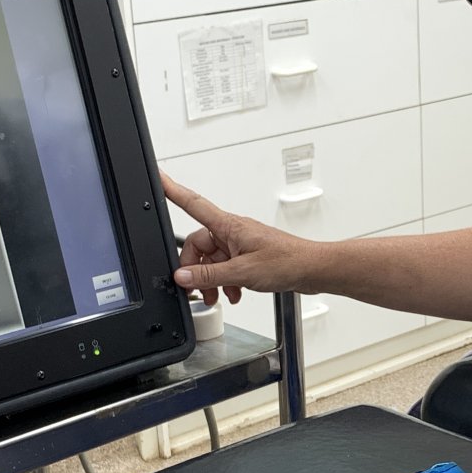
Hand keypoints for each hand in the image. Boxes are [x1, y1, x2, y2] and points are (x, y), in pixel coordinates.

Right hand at [161, 175, 320, 305]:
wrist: (313, 269)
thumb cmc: (288, 261)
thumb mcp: (242, 272)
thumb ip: (209, 275)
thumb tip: (183, 276)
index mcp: (229, 226)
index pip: (193, 203)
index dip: (172, 190)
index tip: (158, 177)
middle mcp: (233, 232)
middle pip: (199, 245)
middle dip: (195, 268)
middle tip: (197, 288)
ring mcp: (241, 244)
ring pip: (213, 260)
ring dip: (212, 279)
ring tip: (217, 296)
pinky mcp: (249, 257)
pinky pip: (227, 267)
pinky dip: (226, 282)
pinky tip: (233, 293)